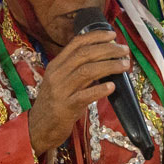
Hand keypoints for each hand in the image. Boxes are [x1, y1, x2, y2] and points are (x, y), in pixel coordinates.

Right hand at [26, 29, 130, 154]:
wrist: (38, 128)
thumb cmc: (55, 104)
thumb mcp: (61, 81)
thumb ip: (76, 69)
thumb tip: (104, 58)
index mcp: (56, 65)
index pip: (76, 43)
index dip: (96, 36)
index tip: (113, 35)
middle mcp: (56, 74)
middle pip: (84, 55)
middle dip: (108, 50)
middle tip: (124, 51)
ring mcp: (60, 91)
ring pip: (87, 72)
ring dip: (109, 66)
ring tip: (124, 65)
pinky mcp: (65, 108)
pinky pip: (85, 95)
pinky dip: (100, 89)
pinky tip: (112, 86)